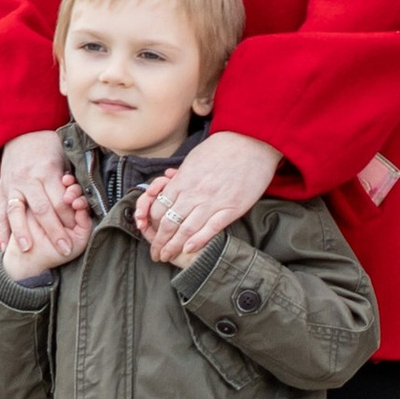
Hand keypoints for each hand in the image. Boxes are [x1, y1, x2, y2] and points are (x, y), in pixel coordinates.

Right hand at [0, 128, 75, 269]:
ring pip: (16, 212)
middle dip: (54, 232)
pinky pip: (0, 212)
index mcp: (46, 170)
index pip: (60, 200)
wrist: (18, 132)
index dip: (70, 219)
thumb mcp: (63, 155)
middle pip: (41, 209)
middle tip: (64, 250)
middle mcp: (27, 179)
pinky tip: (4, 246)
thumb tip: (85, 201)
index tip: (78, 234)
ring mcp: (11, 185)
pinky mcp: (0, 190)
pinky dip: (2, 230)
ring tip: (29, 250)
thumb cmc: (47, 145)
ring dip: (22, 233)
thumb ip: (72, 178)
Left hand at [137, 129, 279, 264]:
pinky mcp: (231, 208)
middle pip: (169, 223)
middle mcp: (194, 193)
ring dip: (174, 246)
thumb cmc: (223, 146)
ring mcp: (213, 202)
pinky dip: (198, 241)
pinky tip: (189, 250)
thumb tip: (169, 180)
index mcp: (183, 180)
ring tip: (167, 256)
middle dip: (159, 241)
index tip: (148, 233)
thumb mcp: (195, 157)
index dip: (151, 224)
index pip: (159, 208)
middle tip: (155, 253)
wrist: (251, 142)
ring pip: (187, 230)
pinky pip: (211, 229)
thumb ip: (181, 174)